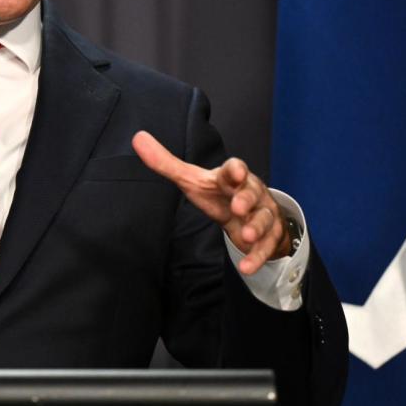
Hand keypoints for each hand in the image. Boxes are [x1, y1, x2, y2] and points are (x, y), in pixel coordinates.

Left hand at [131, 130, 291, 274]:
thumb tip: (138, 138)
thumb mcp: (191, 180)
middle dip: (247, 199)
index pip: (234, 169)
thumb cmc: (217, 193)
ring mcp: (262, 213)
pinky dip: (257, 257)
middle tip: (238, 208)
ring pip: (264, 218)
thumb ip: (166, 163)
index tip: (236, 172)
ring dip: (257, 227)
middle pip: (252, 192)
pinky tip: (247, 267)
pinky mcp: (268, 235)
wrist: (248, 213)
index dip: (235, 170)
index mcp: (230, 177)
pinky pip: (266, 246)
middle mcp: (250, 192)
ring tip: (247, 236)